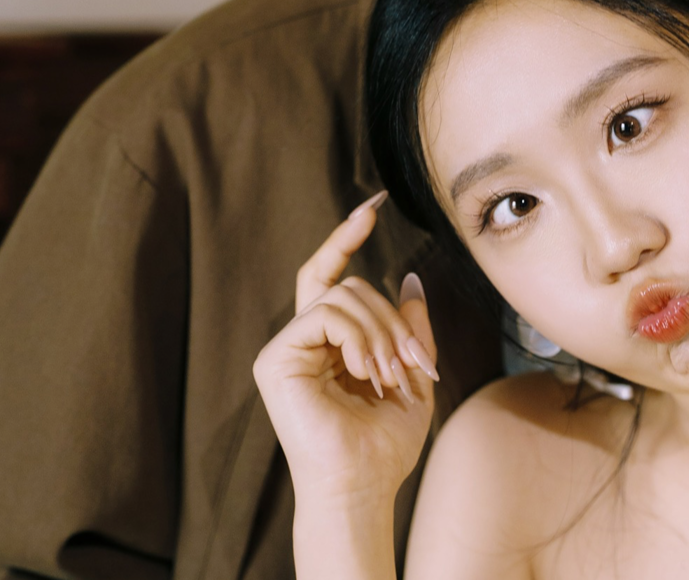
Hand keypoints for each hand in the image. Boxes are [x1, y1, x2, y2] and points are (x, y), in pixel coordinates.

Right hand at [253, 192, 440, 503]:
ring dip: (381, 333)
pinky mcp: (275, 359)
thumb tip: (411, 277)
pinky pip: (326, 312)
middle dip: (393, 321)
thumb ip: (411, 328)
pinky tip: (364, 371)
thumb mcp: (413, 373)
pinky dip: (357, 337)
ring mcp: (285, 349)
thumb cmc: (386, 443)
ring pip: (344, 295)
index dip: (347, 237)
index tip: (372, 204)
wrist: (363, 484)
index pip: (332, 277)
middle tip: (411, 367)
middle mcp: (302, 341)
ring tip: (388, 376)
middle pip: (352, 285)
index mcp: (329, 344)